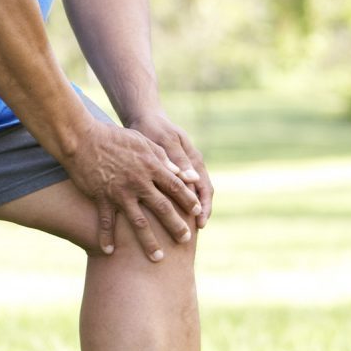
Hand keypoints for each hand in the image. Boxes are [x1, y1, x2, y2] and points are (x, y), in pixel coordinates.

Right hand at [64, 120, 200, 260]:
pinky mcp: (102, 197)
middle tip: (186, 240)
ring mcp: (120, 193)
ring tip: (158, 258)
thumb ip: (162, 157)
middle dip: (176, 226)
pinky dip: (107, 237)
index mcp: (150, 166)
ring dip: (150, 242)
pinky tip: (109, 251)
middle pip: (163, 208)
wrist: (82, 138)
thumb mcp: (142, 141)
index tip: (197, 212)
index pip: (176, 187)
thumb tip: (182, 172)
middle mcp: (139, 182)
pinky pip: (106, 221)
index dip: (188, 200)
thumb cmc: (113, 137)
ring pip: (139, 222)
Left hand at [130, 112, 212, 231]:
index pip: (204, 188)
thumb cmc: (154, 128)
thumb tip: (193, 179)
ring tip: (184, 228)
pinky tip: (169, 215)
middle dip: (199, 213)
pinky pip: (180, 190)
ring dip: (189, 210)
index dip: (203, 207)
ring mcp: (184, 169)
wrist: (146, 118)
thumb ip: (179, 160)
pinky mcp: (173, 171)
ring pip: (192, 194)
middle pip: (201, 195)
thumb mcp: (166, 141)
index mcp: (194, 160)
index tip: (200, 222)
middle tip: (194, 232)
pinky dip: (178, 203)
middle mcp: (192, 166)